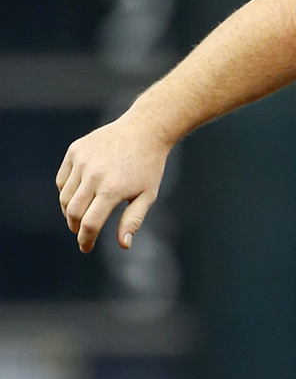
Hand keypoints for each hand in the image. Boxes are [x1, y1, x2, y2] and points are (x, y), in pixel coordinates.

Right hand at [56, 115, 171, 252]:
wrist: (145, 131)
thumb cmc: (149, 167)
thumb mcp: (147, 195)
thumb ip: (133, 220)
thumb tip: (124, 245)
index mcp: (112, 189)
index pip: (90, 223)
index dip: (86, 239)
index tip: (85, 248)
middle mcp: (93, 175)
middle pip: (73, 212)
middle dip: (76, 227)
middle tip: (83, 232)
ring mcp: (82, 161)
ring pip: (65, 196)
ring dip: (70, 211)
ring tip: (82, 215)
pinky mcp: (75, 151)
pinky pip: (62, 179)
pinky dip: (66, 192)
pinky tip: (78, 196)